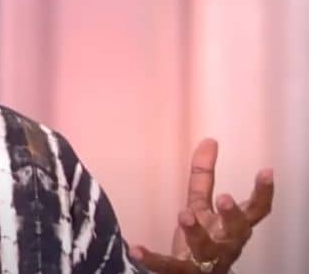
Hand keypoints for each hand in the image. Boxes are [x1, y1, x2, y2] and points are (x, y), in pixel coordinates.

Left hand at [131, 139, 273, 272]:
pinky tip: (136, 249)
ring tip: (184, 214)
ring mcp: (204, 259)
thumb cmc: (204, 238)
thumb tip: (209, 141)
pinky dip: (152, 258)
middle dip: (232, 215)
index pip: (255, 211)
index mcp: (233, 227)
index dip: (263, 192)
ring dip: (196, 231)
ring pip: (205, 247)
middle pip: (236, 231)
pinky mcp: (181, 271)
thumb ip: (204, 176)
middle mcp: (224, 243)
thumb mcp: (202, 205)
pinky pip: (167, 266)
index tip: (266, 171)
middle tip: (224, 197)